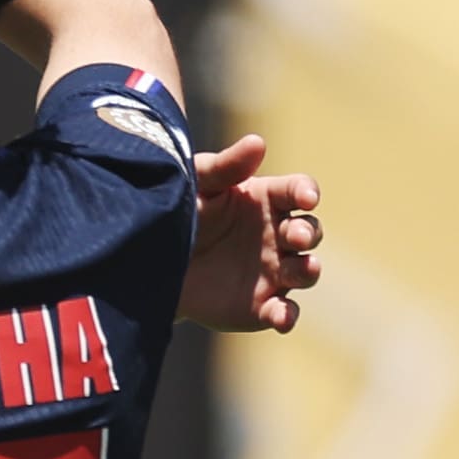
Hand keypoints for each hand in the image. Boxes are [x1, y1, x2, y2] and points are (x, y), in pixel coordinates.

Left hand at [182, 135, 323, 332]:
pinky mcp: (262, 306)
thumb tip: (257, 141)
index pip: (298, 192)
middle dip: (308, 232)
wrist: (150, 262)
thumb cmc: (179, 212)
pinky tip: (280, 316)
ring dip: (307, 270)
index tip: (306, 196)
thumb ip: (225, 167)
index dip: (306, 192)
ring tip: (302, 269)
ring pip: (305, 271)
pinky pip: (284, 312)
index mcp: (268, 200)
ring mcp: (274, 271)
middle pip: (309, 231)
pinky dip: (287, 316)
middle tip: (296, 236)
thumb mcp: (196, 185)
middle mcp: (279, 235)